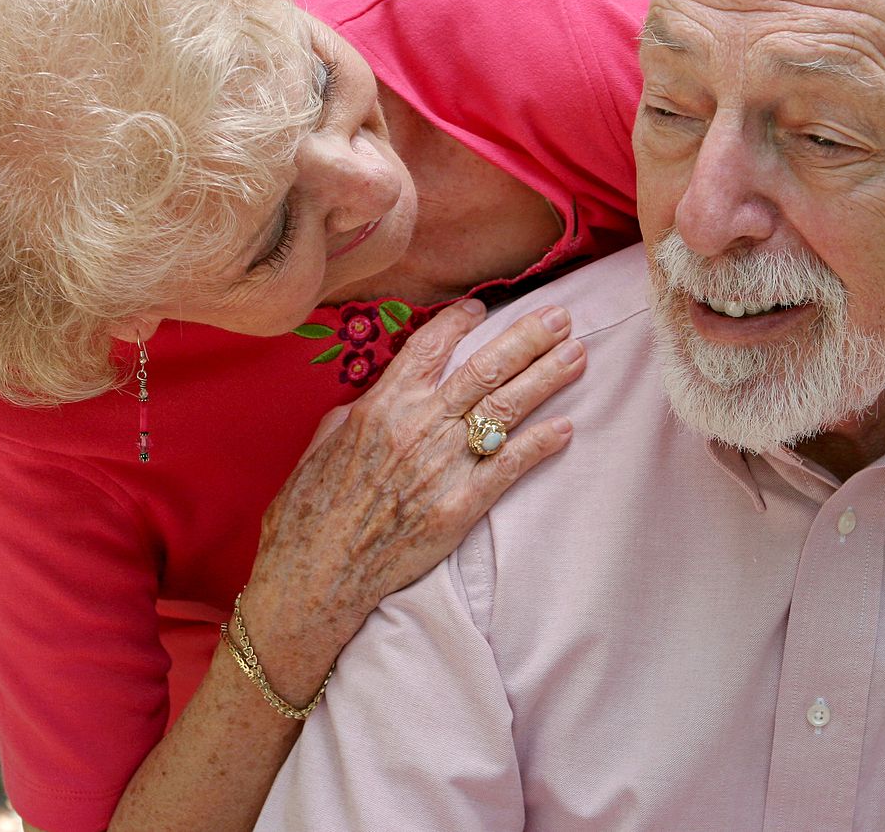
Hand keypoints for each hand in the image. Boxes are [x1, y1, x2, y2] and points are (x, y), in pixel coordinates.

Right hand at [239, 299, 583, 697]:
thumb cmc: (308, 513)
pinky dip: (540, 444)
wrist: (314, 577)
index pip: (430, 346)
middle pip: (485, 368)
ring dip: (546, 377)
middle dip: (528, 338)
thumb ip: (355, 413)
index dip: (461, 322)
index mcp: (381, 405)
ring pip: (506, 408)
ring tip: (576, 355)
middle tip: (561, 318)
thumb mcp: (321, 445)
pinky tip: (566, 428)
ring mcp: (442, 465)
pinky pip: (509, 466)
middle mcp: (418, 426)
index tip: (484, 308)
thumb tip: (377, 396)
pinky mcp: (460, 506)